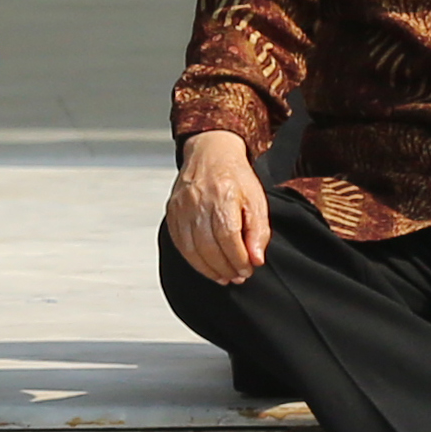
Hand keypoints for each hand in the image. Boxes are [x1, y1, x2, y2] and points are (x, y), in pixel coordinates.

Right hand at [164, 128, 270, 285]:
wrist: (210, 154)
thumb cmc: (235, 177)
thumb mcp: (256, 201)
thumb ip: (258, 232)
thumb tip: (256, 259)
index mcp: (222, 196)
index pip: (228, 237)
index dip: (238, 259)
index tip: (248, 270)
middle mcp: (197, 201)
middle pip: (208, 246)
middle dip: (224, 267)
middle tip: (237, 277)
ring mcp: (181, 207)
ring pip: (191, 248)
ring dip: (208, 268)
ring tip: (223, 276)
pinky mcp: (172, 212)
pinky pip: (179, 243)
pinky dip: (193, 259)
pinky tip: (206, 266)